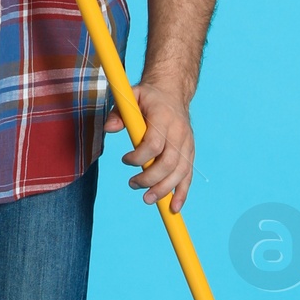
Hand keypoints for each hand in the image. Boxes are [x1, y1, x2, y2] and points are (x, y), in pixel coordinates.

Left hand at [106, 80, 195, 208]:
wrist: (172, 92)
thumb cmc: (147, 98)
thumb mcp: (130, 97)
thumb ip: (118, 113)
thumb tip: (109, 129)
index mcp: (163, 117)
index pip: (154, 144)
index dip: (138, 158)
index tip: (125, 160)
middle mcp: (179, 132)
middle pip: (168, 162)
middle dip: (150, 179)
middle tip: (132, 184)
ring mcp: (187, 143)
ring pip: (180, 172)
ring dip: (164, 190)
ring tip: (147, 199)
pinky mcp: (190, 152)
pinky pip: (188, 175)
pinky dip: (182, 193)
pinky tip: (174, 207)